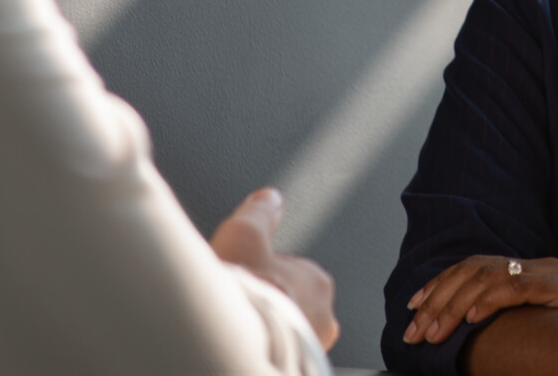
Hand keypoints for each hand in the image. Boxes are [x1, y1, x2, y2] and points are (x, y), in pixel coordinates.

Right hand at [210, 187, 340, 350]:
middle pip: (291, 302)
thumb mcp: (245, 234)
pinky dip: (265, 350)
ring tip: (240, 328)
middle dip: (269, 302)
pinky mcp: (297, 367)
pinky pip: (280, 354)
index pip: (291, 272)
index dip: (262, 273)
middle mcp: (322, 317)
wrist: (235, 345)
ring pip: (287, 330)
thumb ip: (260, 214)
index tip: (245, 278)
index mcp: (317, 282)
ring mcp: (311, 346)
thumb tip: (269, 198)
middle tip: (240, 304)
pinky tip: (245, 346)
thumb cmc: (245, 296)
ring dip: (268, 328)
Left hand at [403, 255, 557, 345]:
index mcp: (532, 273)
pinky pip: (516, 287)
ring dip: (453, 305)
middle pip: (475, 270)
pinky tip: (469, 319)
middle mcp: (539, 266)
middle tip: (413, 329)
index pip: (477, 268)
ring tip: (432, 330)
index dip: (442, 285)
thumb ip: (514, 316)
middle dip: (438, 299)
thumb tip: (470, 326)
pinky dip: (488, 301)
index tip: (415, 306)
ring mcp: (550, 273)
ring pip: (487, 277)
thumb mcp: (543, 322)